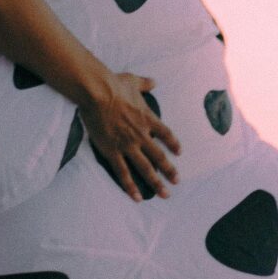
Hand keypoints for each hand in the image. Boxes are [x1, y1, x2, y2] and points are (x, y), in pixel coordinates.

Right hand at [80, 71, 180, 200]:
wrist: (98, 93)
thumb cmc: (114, 84)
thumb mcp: (133, 81)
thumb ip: (145, 84)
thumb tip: (153, 82)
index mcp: (148, 118)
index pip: (166, 134)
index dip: (173, 144)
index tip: (179, 152)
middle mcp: (141, 134)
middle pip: (160, 156)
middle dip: (170, 171)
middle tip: (177, 181)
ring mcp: (127, 145)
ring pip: (145, 168)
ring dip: (156, 183)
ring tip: (165, 194)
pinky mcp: (112, 151)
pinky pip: (123, 172)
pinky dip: (131, 186)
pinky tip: (137, 197)